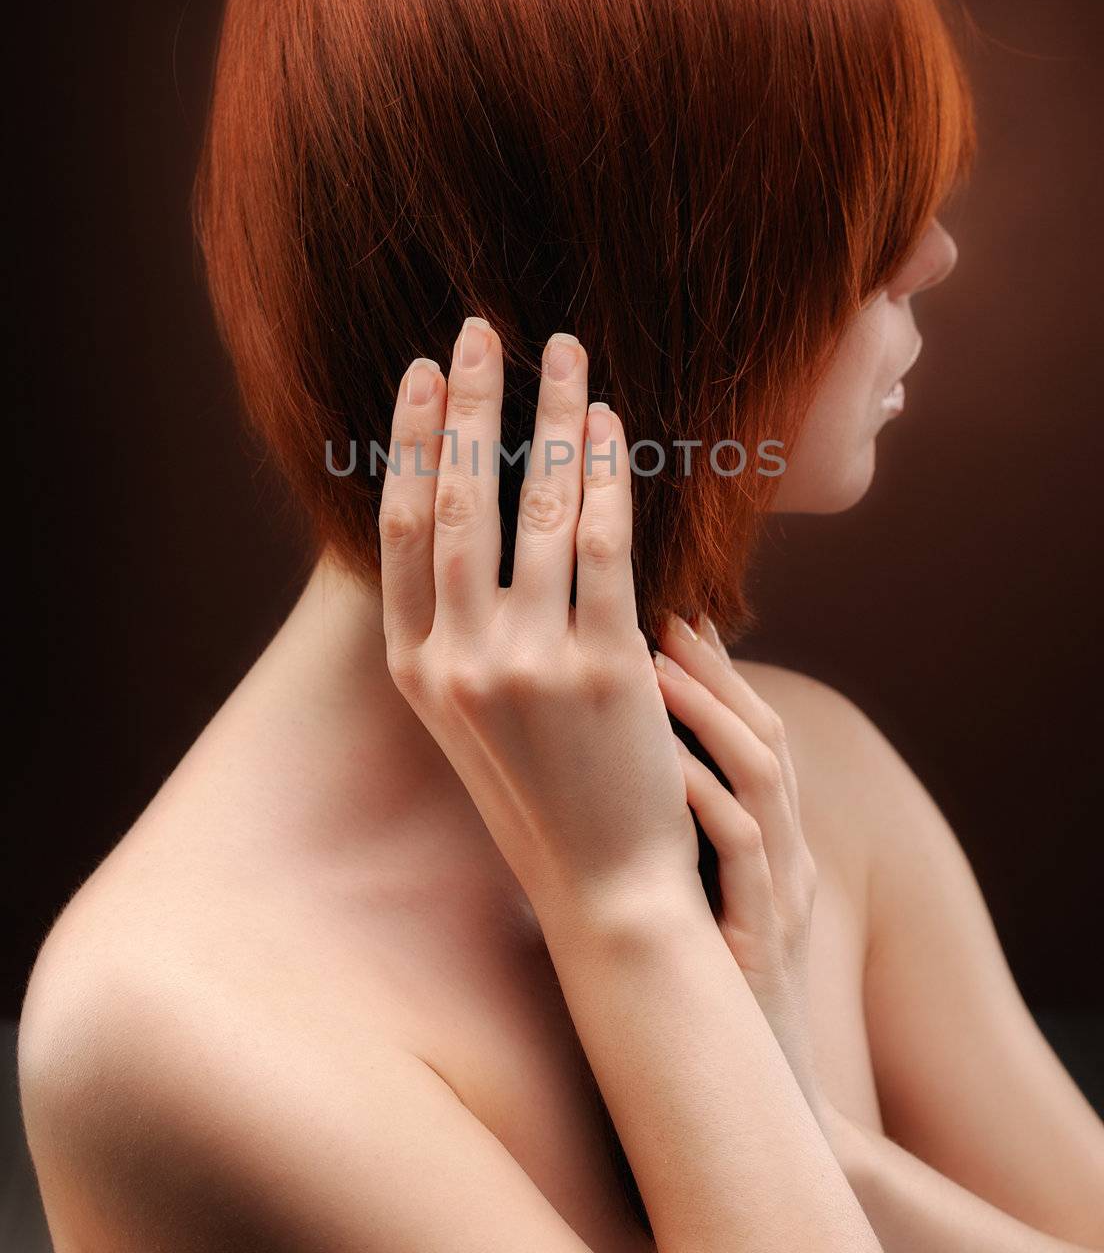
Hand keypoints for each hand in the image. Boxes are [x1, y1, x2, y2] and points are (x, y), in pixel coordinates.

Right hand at [378, 318, 701, 919]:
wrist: (608, 891)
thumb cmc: (544, 796)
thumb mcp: (470, 717)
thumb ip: (456, 629)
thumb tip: (470, 520)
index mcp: (415, 669)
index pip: (400, 528)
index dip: (411, 441)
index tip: (423, 374)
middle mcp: (458, 660)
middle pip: (457, 502)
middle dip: (467, 404)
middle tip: (478, 329)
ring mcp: (528, 664)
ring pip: (532, 508)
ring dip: (549, 418)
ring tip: (564, 352)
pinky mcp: (603, 668)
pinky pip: (601, 544)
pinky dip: (605, 475)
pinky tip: (611, 424)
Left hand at [652, 617, 824, 1123]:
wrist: (744, 1095)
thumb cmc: (702, 989)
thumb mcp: (691, 895)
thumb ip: (667, 831)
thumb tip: (600, 761)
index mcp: (767, 839)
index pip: (747, 728)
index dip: (715, 667)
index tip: (664, 612)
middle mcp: (785, 854)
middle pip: (764, 733)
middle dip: (716, 668)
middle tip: (664, 611)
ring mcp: (781, 893)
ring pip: (764, 777)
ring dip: (711, 714)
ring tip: (654, 664)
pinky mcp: (765, 938)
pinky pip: (748, 853)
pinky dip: (711, 802)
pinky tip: (666, 770)